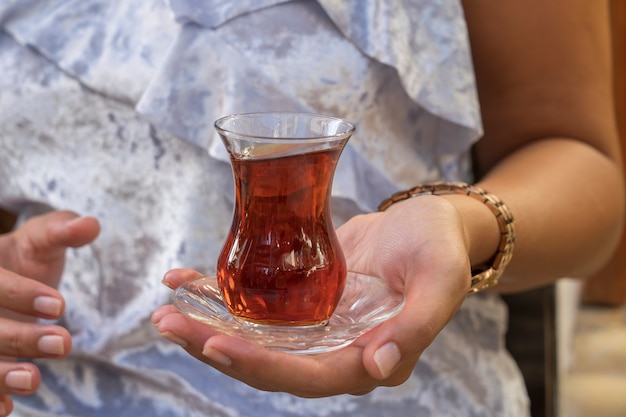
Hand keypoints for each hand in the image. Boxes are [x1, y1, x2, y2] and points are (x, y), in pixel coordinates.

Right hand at [0, 211, 99, 415]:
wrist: (8, 279)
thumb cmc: (25, 257)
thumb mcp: (42, 239)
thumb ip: (62, 230)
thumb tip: (89, 225)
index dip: (20, 294)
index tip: (59, 304)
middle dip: (19, 338)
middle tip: (64, 343)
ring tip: (34, 379)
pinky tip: (6, 407)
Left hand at [152, 195, 470, 396]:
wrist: (427, 224)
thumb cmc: (439, 250)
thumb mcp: (440, 282)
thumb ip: (417, 326)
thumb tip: (380, 368)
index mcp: (367, 358)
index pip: (307, 376)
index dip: (260, 366)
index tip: (214, 345)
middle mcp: (333, 350)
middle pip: (266, 361)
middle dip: (214, 346)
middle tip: (167, 323)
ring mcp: (315, 326)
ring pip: (254, 336)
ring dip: (208, 325)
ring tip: (165, 308)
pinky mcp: (302, 299)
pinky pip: (258, 303)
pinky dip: (221, 294)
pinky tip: (187, 278)